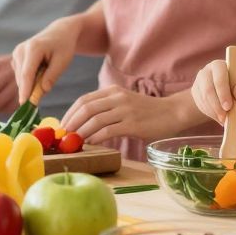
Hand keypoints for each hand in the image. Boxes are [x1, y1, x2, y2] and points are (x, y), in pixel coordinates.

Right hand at [12, 16, 81, 104]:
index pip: (27, 74)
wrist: (60, 32)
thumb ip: (52, 76)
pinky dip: (30, 79)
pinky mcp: (16, 58)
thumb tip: (41, 91)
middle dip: (32, 89)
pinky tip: (41, 70)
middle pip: (23, 78)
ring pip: (21, 78)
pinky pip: (21, 75)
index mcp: (33, 48)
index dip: (25, 90)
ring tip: (47, 70)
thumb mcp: (63, 61)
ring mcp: (16, 53)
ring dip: (32, 83)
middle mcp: (21, 50)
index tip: (24, 104)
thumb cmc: (63, 46)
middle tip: (48, 86)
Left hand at [60, 87, 189, 143]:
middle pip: (86, 109)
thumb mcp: (125, 102)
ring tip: (74, 142)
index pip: (84, 100)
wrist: (173, 112)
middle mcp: (117, 98)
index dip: (70, 113)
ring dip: (81, 132)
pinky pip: (107, 131)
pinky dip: (95, 138)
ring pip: (94, 120)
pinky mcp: (132, 124)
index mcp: (113, 91)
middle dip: (71, 123)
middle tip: (64, 136)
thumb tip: (83, 124)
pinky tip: (90, 143)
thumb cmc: (148, 111)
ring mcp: (125, 110)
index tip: (62, 125)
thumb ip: (107, 108)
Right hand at [191, 59, 235, 123]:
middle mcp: (206, 71)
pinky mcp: (195, 92)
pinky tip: (219, 116)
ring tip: (224, 119)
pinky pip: (200, 105)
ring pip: (203, 99)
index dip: (223, 92)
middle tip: (225, 118)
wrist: (234, 96)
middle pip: (208, 89)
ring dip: (214, 111)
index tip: (228, 106)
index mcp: (219, 65)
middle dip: (217, 105)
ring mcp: (198, 82)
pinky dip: (210, 113)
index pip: (219, 78)